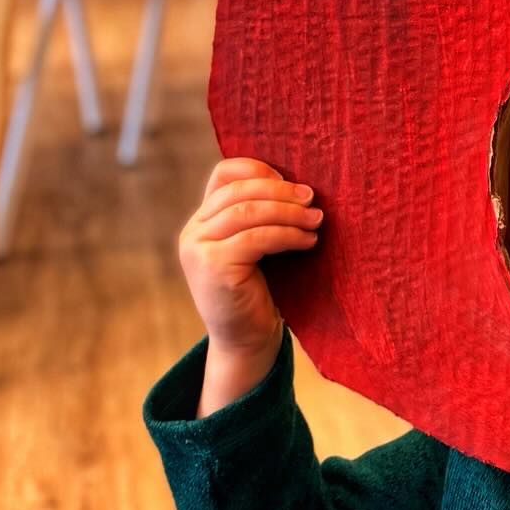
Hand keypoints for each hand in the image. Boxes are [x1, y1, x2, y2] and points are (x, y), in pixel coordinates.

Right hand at [179, 156, 321, 358]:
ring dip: (288, 213)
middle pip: (238, 191)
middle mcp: (193, 232)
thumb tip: (299, 182)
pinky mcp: (213, 267)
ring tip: (316, 220)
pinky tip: (308, 241)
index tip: (290, 180)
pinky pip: (256, 238)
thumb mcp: (254, 244)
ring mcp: (198, 250)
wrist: (246, 340)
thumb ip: (259, 214)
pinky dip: (287, 235)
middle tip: (312, 198)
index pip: (223, 174)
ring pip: (248, 212)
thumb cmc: (259, 288)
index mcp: (201, 220)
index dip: (258, 169)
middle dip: (280, 190)